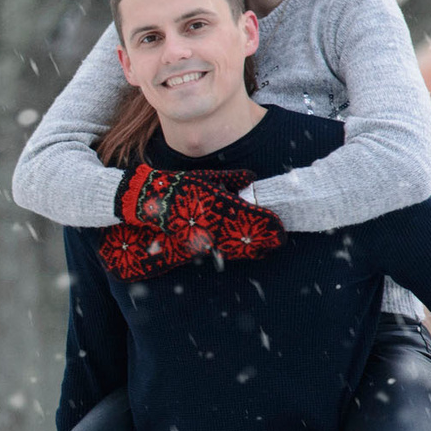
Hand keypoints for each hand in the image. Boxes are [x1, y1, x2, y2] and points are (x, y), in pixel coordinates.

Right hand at [101, 164, 283, 281]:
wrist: (150, 202)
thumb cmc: (180, 186)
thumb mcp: (206, 177)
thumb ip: (231, 179)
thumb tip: (250, 178)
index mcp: (219, 204)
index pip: (250, 217)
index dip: (267, 224)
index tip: (280, 228)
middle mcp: (214, 223)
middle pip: (245, 236)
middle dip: (264, 240)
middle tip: (279, 241)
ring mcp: (204, 236)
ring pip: (234, 246)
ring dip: (251, 249)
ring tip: (266, 249)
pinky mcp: (195, 243)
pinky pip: (219, 250)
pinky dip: (234, 251)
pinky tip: (244, 252)